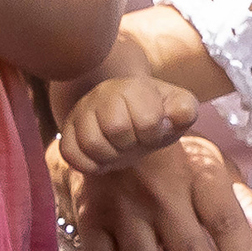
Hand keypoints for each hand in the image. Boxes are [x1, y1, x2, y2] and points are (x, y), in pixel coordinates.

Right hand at [57, 76, 199, 181]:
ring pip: (91, 143)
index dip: (153, 134)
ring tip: (117, 149)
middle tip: (133, 141)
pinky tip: (100, 158)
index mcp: (133, 86)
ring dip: (110, 156)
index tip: (153, 130)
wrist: (125, 111)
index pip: (147, 120)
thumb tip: (173, 118)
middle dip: (131, 144)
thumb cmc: (155, 113)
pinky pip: (70, 154)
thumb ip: (185, 109)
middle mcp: (103, 93)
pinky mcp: (66, 131)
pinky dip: (88, 164)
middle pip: (116, 129)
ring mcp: (81, 112)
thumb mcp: (177, 108)